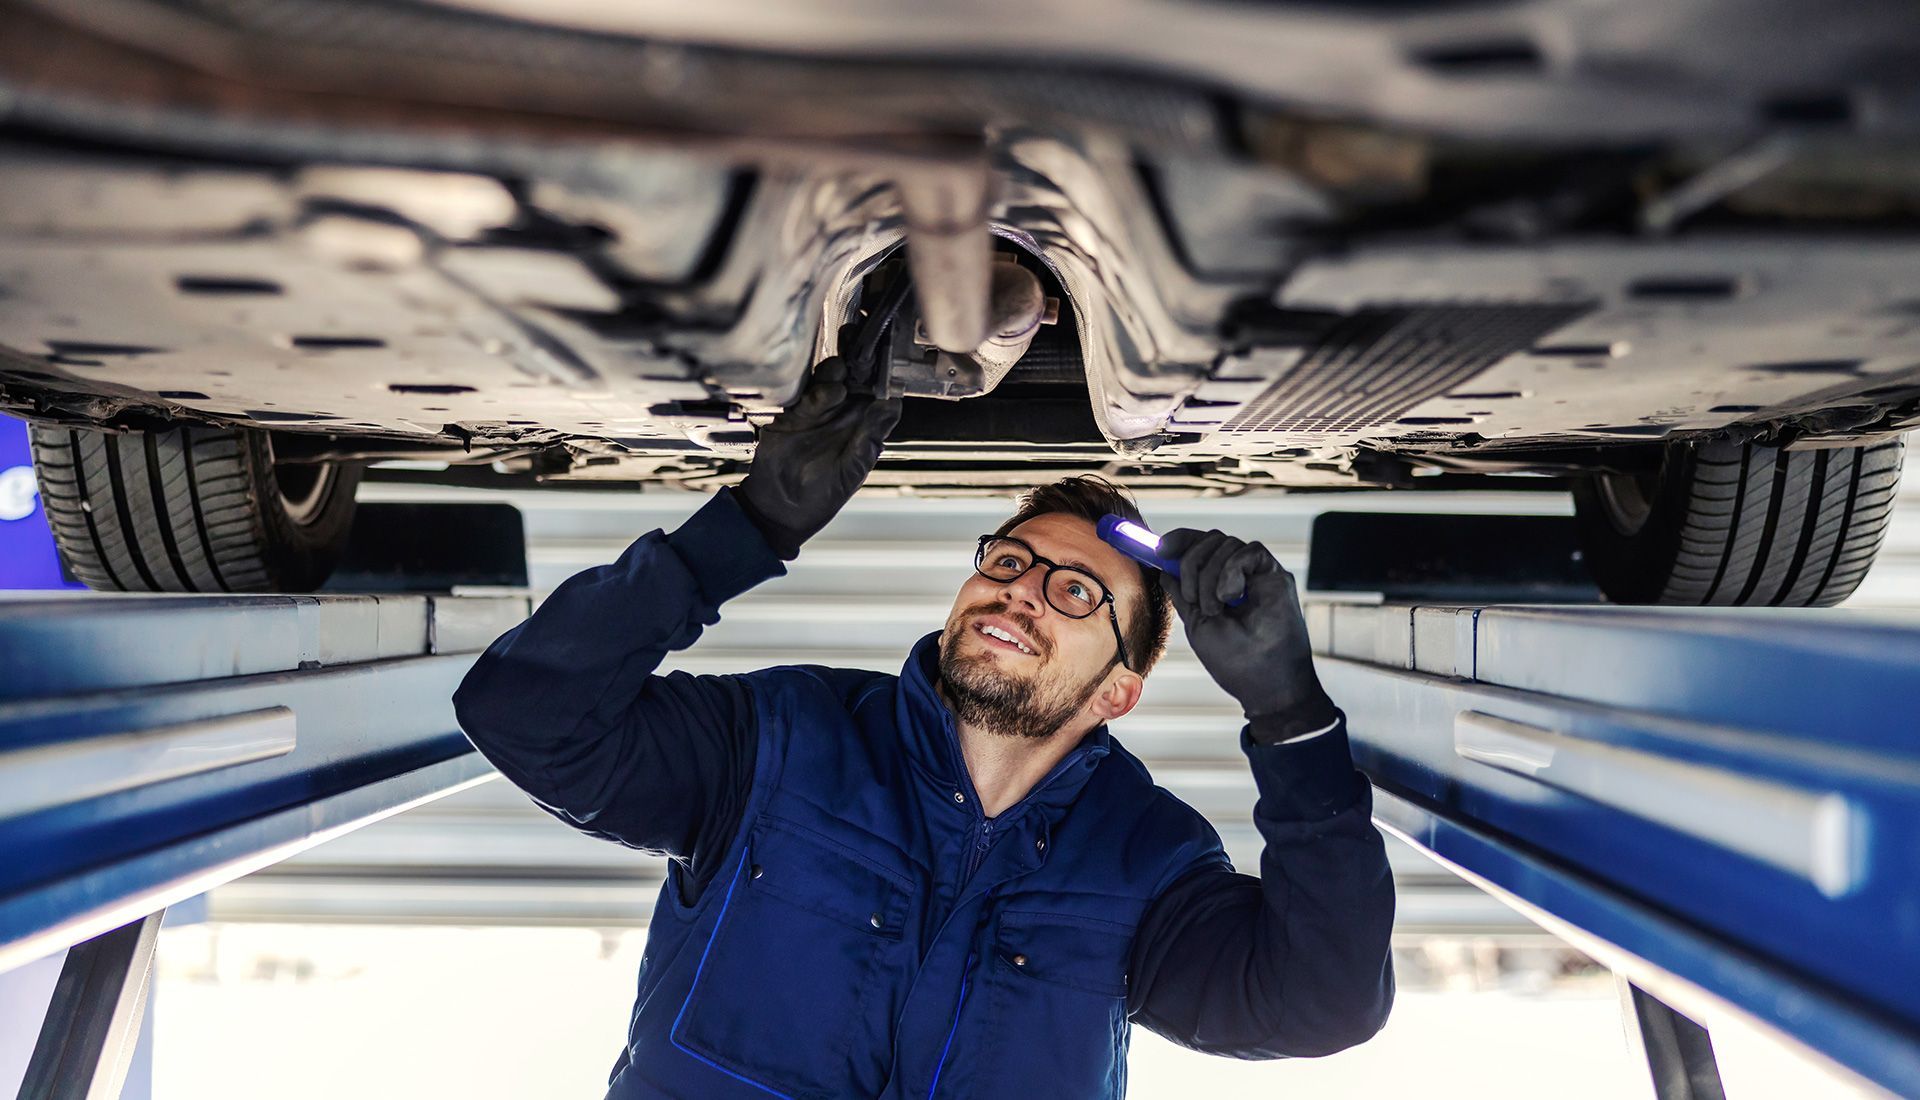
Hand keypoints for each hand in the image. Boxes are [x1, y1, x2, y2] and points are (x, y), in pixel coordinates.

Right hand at [736, 357, 902, 558]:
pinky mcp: (788, 414)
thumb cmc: (822, 496)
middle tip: (860, 348)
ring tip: (839, 374)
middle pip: (850, 376)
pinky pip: (798, 394)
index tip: (886, 358)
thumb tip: (892, 407)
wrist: (781, 509)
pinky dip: (808, 390)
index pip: (875, 389)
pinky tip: (817, 392)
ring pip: (826, 379)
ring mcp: (814, 411)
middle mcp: (839, 412)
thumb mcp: (852, 471)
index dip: (881, 373)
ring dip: (833, 372)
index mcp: (861, 423)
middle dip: (856, 360)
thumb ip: (869, 439)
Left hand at [1159, 529, 1328, 719]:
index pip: (1198, 549)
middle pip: (1210, 540)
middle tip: (1193, 598)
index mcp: (1217, 586)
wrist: (1266, 683)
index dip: (1179, 541)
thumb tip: (1164, 569)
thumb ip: (1184, 595)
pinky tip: (1231, 596)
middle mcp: (1238, 576)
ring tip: (1215, 609)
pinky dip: (1232, 570)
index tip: (1160, 549)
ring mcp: (1257, 574)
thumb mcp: (1198, 624)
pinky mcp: (1275, 575)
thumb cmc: (1236, 661)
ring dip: (1210, 574)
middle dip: (1191, 562)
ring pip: (1226, 543)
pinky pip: (1249, 550)